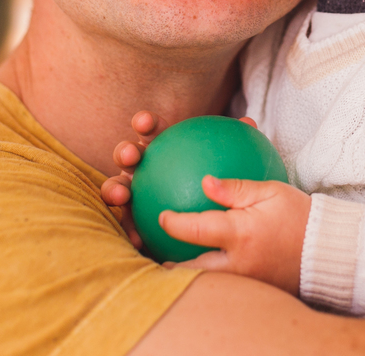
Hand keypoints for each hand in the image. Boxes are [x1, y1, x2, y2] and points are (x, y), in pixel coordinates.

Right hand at [99, 112, 261, 249]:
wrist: (220, 221)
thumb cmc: (220, 183)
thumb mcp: (231, 165)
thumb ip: (235, 144)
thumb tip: (248, 123)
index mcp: (161, 147)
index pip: (151, 131)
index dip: (146, 124)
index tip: (147, 123)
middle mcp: (144, 168)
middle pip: (128, 157)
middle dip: (124, 152)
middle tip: (132, 155)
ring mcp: (136, 194)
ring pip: (120, 189)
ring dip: (115, 190)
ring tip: (122, 196)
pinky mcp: (134, 221)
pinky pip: (131, 226)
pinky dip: (130, 231)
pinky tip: (138, 241)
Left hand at [159, 175, 310, 296]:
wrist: (331, 251)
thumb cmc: (301, 216)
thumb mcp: (272, 191)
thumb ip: (236, 188)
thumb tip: (204, 181)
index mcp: (240, 234)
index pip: (196, 230)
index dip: (173, 223)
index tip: (161, 216)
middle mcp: (239, 263)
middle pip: (192, 268)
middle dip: (170, 263)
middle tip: (155, 251)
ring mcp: (246, 282)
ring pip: (207, 282)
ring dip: (188, 273)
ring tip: (171, 263)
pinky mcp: (255, 291)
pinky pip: (226, 285)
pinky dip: (211, 278)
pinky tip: (206, 268)